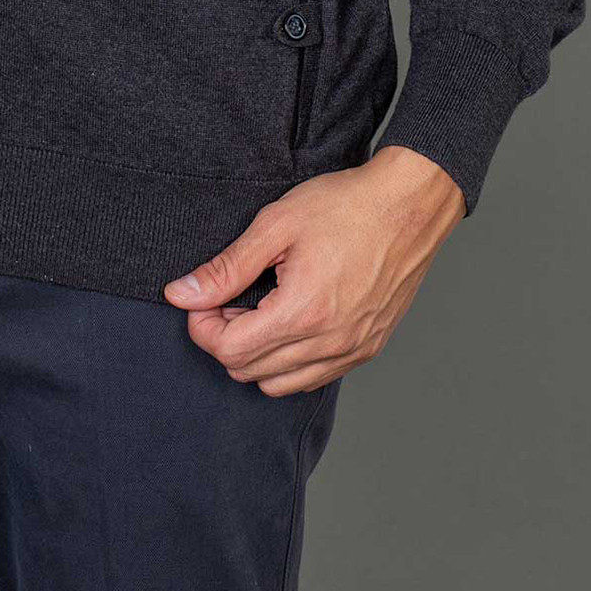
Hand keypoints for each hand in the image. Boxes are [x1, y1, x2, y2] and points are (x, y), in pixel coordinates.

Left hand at [160, 145, 466, 393]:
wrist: (409, 205)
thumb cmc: (346, 206)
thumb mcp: (276, 225)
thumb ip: (226, 268)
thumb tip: (181, 294)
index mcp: (302, 312)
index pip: (229, 351)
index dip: (202, 326)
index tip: (203, 299)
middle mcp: (329, 344)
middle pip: (249, 373)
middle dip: (225, 338)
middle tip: (227, 298)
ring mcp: (352, 351)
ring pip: (280, 385)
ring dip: (256, 355)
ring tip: (259, 308)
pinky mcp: (367, 349)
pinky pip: (314, 379)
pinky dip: (290, 362)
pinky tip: (290, 320)